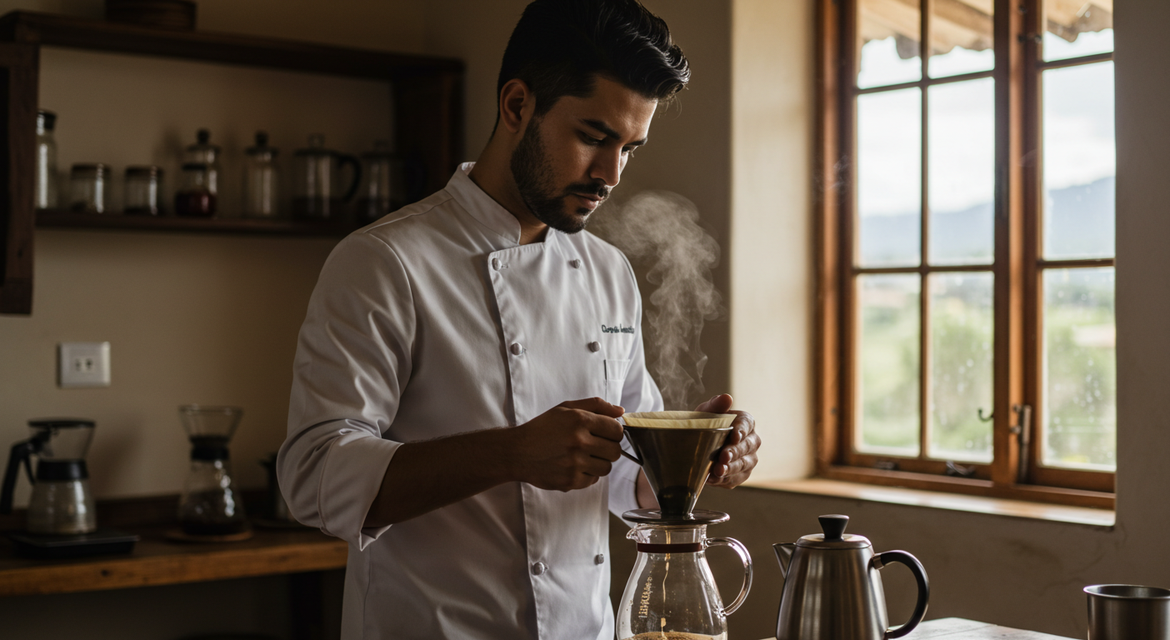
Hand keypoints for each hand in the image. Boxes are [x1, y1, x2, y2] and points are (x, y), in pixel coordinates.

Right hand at [510, 398, 625, 491]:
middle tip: (595, 446)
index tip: (605, 434)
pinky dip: (586, 475)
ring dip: (598, 463)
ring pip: (606, 467)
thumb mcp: (566, 408)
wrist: (517, 452)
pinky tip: (573, 466)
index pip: (617, 430)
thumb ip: (595, 406)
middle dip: (608, 448)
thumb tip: (620, 411)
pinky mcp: (570, 480)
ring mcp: (575, 463)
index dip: (614, 432)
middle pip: (616, 451)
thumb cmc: (542, 428)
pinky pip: (593, 480)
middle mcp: (579, 441)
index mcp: (580, 420)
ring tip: (583, 457)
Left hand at [696, 393, 759, 488]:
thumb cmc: (704, 425)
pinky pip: (735, 479)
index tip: (734, 436)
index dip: (741, 431)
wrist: (695, 446)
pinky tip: (713, 479)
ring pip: (744, 465)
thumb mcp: (705, 412)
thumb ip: (715, 405)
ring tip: (717, 471)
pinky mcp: (740, 475)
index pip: (747, 424)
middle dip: (735, 452)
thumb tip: (727, 398)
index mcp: (745, 422)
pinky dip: (724, 480)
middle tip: (723, 457)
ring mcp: (748, 459)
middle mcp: (752, 441)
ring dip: (731, 469)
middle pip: (747, 447)